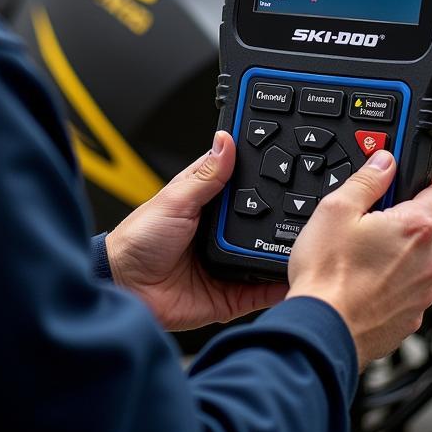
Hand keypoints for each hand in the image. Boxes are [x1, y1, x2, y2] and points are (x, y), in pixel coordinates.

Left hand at [105, 132, 286, 330]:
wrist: (125, 286)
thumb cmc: (138, 238)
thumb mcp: (176, 198)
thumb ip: (206, 174)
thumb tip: (226, 138)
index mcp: (207, 202)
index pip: (243, 182)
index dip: (265, 174)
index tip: (291, 162)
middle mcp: (221, 231)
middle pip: (263, 219)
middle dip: (282, 215)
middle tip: (306, 208)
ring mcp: (227, 261)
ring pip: (265, 253)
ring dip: (282, 250)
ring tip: (305, 241)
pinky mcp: (230, 292)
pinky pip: (261, 290)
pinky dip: (277, 285)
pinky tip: (294, 277)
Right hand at [287, 151, 431, 368]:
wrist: (324, 329)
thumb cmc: (328, 274)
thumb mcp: (336, 209)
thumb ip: (367, 180)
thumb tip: (384, 162)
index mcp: (416, 228)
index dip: (429, 182)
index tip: (411, 183)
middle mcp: (429, 261)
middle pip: (426, 229)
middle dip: (400, 223)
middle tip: (366, 226)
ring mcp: (423, 293)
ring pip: (416, 262)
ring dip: (395, 256)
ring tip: (357, 260)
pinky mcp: (412, 318)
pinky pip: (406, 290)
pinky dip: (389, 284)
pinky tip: (360, 284)